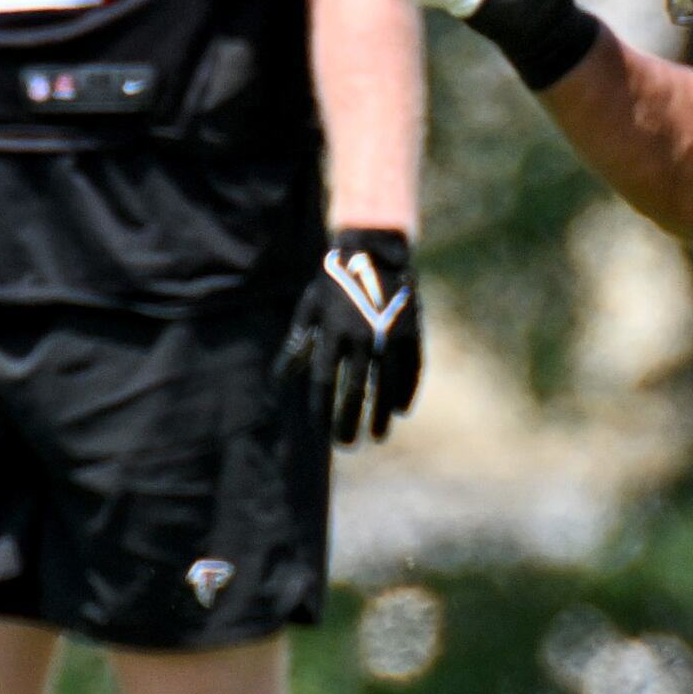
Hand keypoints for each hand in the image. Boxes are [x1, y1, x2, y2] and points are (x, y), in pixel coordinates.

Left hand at [283, 228, 421, 444]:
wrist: (373, 250)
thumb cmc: (334, 282)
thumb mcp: (310, 308)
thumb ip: (298, 344)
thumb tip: (281, 380)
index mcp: (332, 332)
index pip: (324, 382)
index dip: (322, 409)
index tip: (321, 429)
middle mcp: (361, 337)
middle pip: (355, 391)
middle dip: (350, 421)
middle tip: (348, 443)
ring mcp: (389, 334)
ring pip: (386, 385)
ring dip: (380, 414)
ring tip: (377, 436)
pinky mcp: (412, 330)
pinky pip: (411, 369)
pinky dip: (406, 392)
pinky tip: (399, 411)